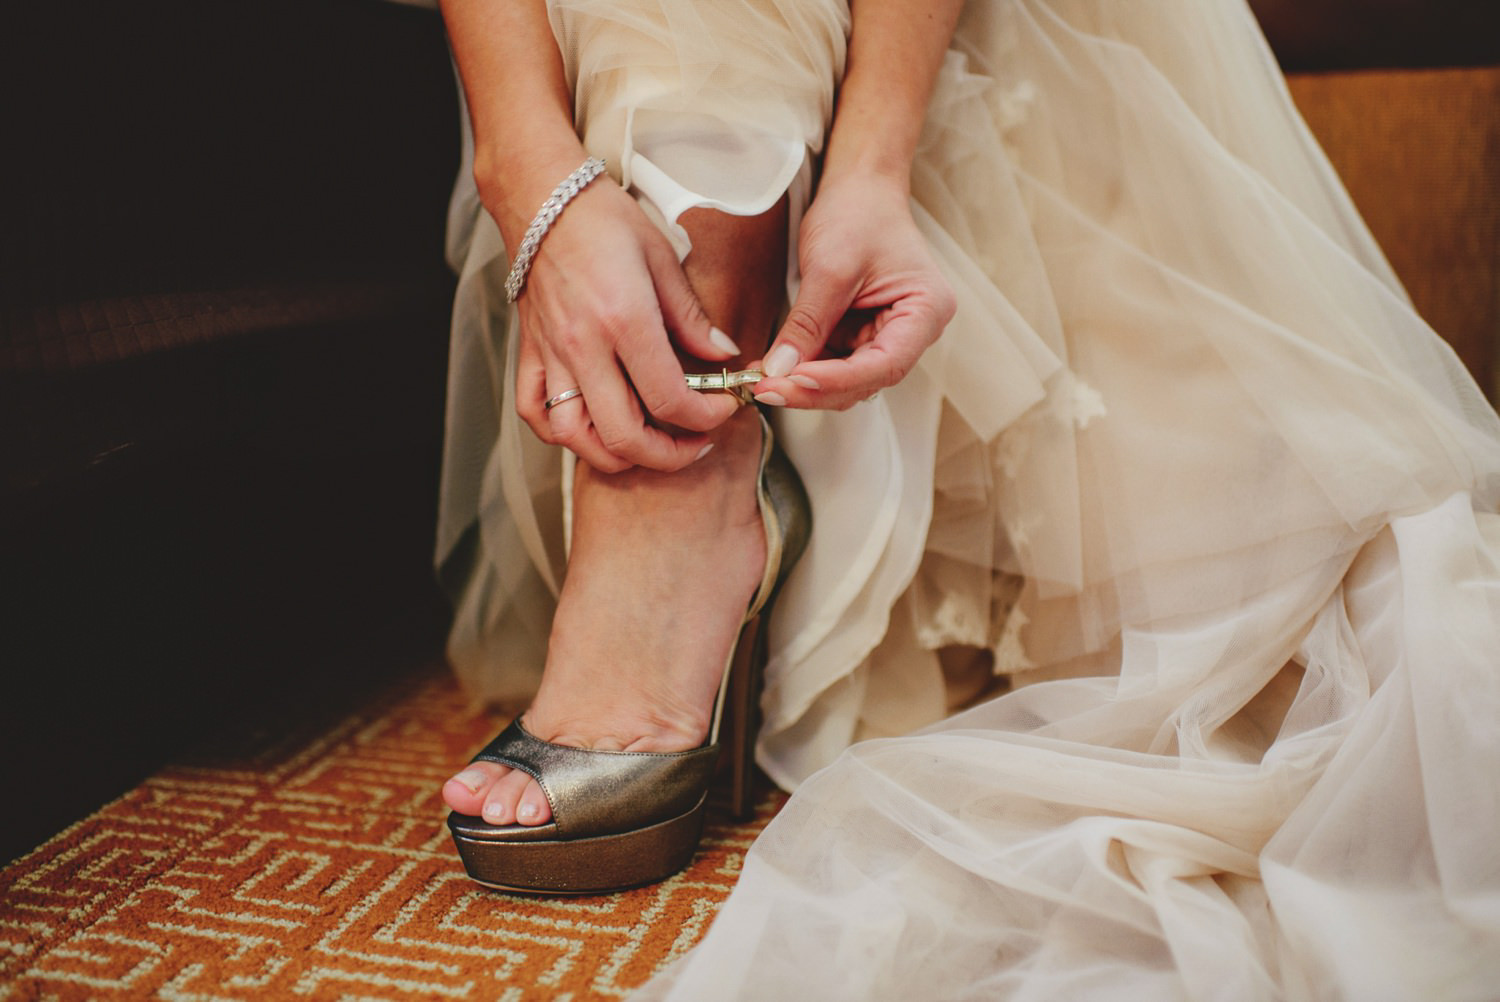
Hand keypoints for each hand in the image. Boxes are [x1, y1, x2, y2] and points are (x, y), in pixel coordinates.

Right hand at [506, 173, 741, 471]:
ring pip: (577, 439)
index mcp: (624, 321)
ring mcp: (552, 355)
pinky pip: (536, 415)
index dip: (706, 418)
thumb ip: (692, 318)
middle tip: (697, 443)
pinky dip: (564, 436)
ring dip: (617, 455)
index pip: (670, 400)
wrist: (543, 197)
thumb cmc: (605, 220)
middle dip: (671, 455)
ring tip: (649, 445)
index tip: (724, 408)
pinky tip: (593, 428)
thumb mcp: (663, 259)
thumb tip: (724, 356)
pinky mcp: (530, 354)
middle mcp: (584, 347)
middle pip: (625, 436)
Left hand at [752, 173, 954, 409]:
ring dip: (806, 384)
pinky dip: (804, 368)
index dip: (838, 380)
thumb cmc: (858, 213)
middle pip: (866, 380)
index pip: (885, 364)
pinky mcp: (864, 334)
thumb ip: (807, 324)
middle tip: (766, 389)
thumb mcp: (830, 268)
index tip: (794, 381)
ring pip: (848, 379)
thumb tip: (779, 371)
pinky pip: (835, 363)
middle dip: (815, 388)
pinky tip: (774, 368)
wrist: (859, 187)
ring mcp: (889, 335)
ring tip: (763, 381)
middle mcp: (915, 331)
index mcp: (926, 311)